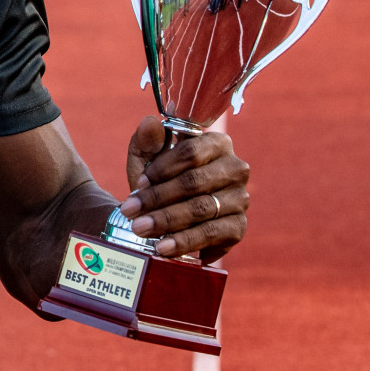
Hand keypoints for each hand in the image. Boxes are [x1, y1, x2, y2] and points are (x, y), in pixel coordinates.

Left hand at [118, 115, 249, 263]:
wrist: (166, 212)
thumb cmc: (158, 179)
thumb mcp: (146, 158)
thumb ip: (145, 141)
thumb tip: (150, 123)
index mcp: (216, 143)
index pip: (191, 152)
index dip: (162, 168)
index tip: (138, 182)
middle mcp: (236, 169)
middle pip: (194, 182)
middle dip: (158, 198)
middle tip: (129, 210)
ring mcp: (240, 199)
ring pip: (201, 209)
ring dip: (167, 220)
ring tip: (140, 228)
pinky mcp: (238, 227)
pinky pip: (211, 234)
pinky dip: (185, 241)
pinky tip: (163, 247)